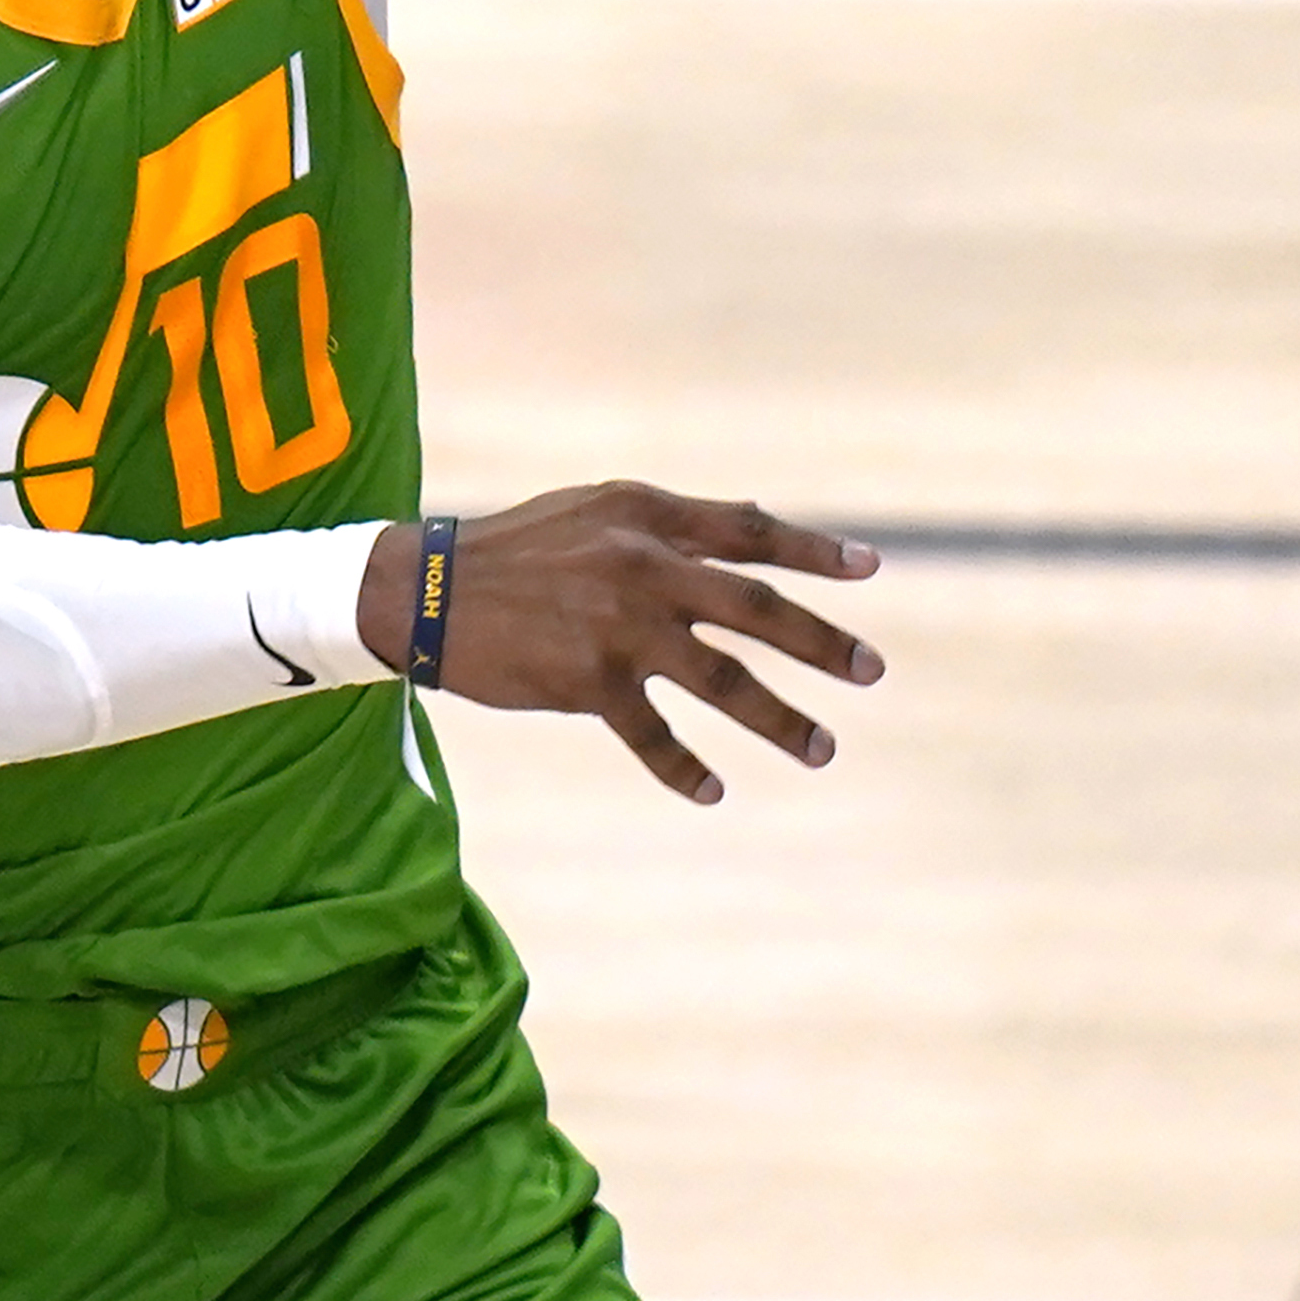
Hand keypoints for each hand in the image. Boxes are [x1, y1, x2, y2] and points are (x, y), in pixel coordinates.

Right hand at [362, 484, 882, 804]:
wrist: (428, 592)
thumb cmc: (520, 547)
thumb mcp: (597, 509)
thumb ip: (671, 521)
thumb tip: (752, 522)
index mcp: (648, 517)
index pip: (750, 531)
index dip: (814, 551)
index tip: (870, 570)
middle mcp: (643, 567)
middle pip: (756, 608)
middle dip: (821, 642)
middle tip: (871, 671)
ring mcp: (620, 628)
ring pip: (724, 680)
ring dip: (780, 719)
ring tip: (822, 749)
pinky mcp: (589, 683)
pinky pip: (654, 735)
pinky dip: (686, 769)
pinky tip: (714, 791)